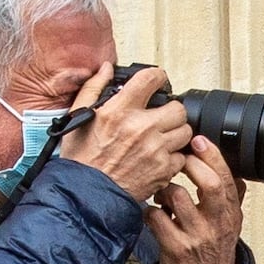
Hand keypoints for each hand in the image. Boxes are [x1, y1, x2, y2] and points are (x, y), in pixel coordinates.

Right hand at [57, 66, 193, 208]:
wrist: (85, 194)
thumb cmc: (81, 160)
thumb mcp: (78, 117)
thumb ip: (93, 88)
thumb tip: (107, 69)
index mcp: (119, 111)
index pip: (151, 78)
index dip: (158, 77)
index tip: (157, 82)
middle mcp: (140, 128)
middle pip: (177, 108)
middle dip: (171, 111)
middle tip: (160, 117)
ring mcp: (155, 150)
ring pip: (185, 132)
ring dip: (175, 133)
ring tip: (161, 138)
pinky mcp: (163, 171)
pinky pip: (181, 157)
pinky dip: (173, 157)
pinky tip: (158, 157)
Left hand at [146, 126, 245, 263]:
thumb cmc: (214, 250)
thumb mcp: (230, 223)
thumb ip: (232, 197)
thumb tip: (235, 172)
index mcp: (229, 213)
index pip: (226, 178)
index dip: (212, 156)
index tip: (199, 140)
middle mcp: (215, 223)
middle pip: (210, 185)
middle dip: (191, 164)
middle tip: (177, 157)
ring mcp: (195, 236)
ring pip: (177, 197)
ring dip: (164, 187)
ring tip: (161, 190)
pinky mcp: (175, 248)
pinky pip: (156, 218)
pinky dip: (149, 211)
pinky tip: (152, 213)